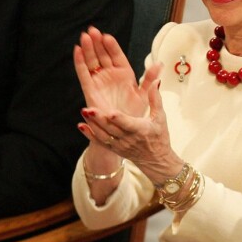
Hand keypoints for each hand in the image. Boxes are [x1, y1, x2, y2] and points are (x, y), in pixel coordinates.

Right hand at [74, 26, 161, 120]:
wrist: (122, 130)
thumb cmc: (133, 113)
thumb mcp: (144, 95)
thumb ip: (150, 79)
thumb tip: (160, 64)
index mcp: (124, 73)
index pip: (116, 55)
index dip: (111, 45)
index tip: (107, 36)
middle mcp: (110, 74)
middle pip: (102, 54)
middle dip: (97, 42)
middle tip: (92, 30)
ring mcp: (100, 81)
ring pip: (92, 61)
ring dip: (88, 49)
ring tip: (84, 36)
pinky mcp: (90, 89)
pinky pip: (84, 73)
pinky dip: (80, 62)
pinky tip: (77, 50)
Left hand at [78, 64, 181, 185]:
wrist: (156, 160)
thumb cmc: (159, 137)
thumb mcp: (160, 117)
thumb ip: (156, 99)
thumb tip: (156, 80)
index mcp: (140, 130)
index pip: (128, 124)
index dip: (119, 118)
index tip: (110, 112)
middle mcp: (128, 139)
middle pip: (111, 128)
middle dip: (99, 118)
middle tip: (88, 108)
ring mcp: (119, 145)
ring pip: (103, 134)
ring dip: (92, 124)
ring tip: (84, 112)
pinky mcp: (114, 149)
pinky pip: (100, 142)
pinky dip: (90, 135)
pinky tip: (81, 126)